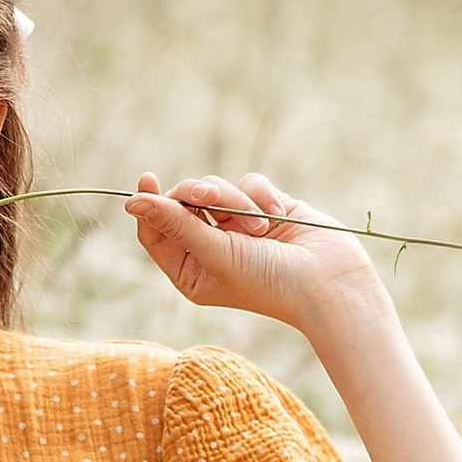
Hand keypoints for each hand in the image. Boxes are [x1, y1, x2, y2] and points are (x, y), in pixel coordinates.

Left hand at [126, 170, 391, 341]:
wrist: (330, 282)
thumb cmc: (269, 281)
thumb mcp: (215, 253)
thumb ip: (175, 223)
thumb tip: (131, 202)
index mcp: (190, 269)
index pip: (154, 231)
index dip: (149, 205)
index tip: (147, 179)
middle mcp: (210, 247)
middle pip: (182, 202)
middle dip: (199, 198)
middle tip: (211, 201)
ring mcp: (238, 226)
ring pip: (215, 188)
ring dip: (235, 201)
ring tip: (259, 227)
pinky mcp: (265, 207)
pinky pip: (248, 182)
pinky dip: (261, 196)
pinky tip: (277, 215)